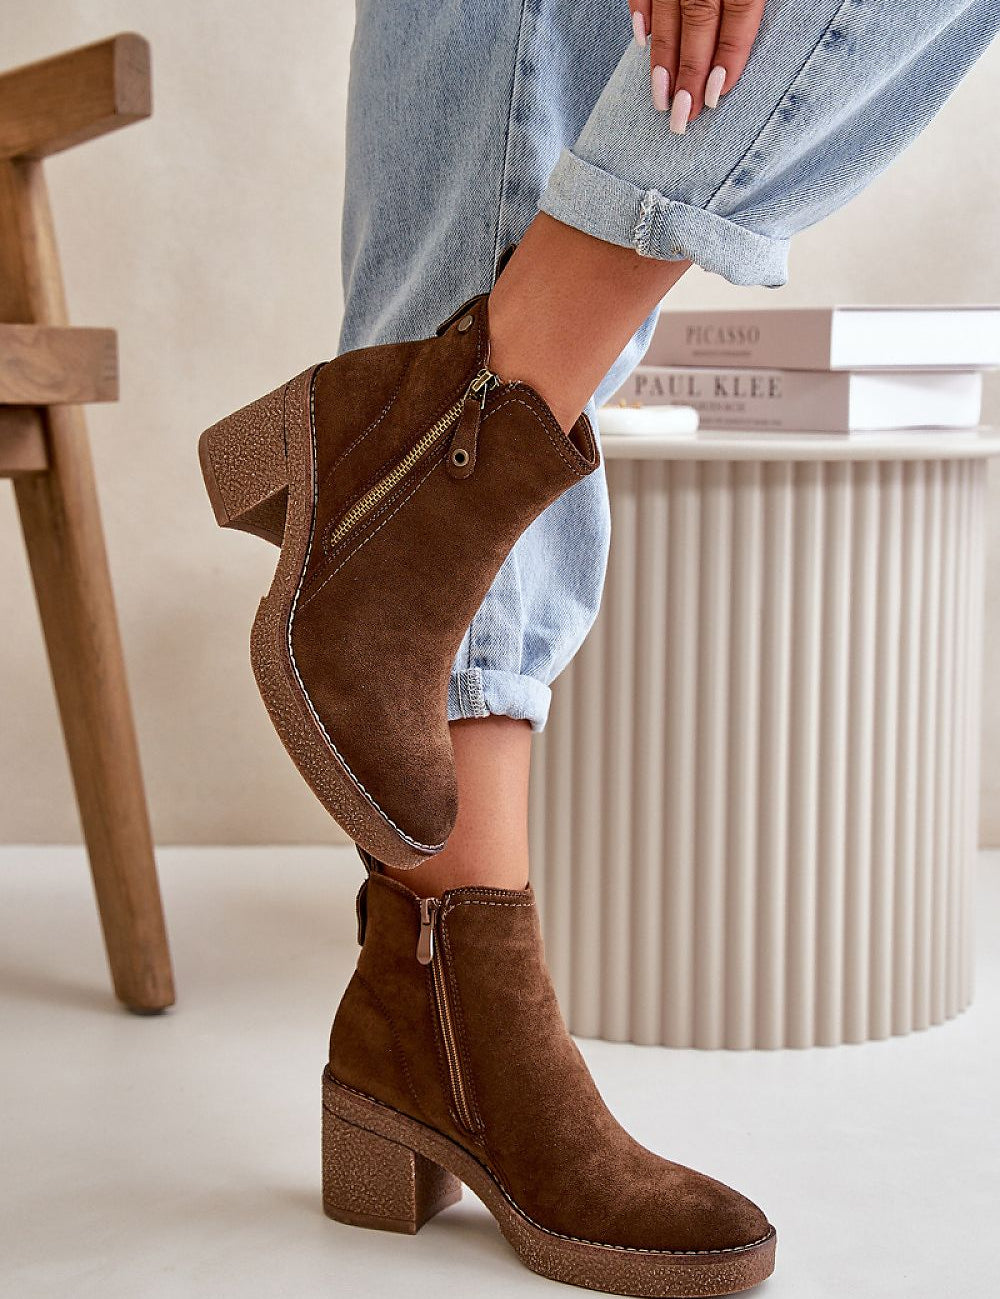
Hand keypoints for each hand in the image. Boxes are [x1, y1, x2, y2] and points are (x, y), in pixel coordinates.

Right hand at [629, 1, 766, 131]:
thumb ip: (756, 4)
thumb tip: (749, 52)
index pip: (740, 13)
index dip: (729, 55)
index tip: (715, 96)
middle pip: (699, 23)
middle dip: (690, 74)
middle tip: (682, 114)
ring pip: (668, 16)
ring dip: (663, 60)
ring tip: (661, 98)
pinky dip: (640, 15)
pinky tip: (642, 42)